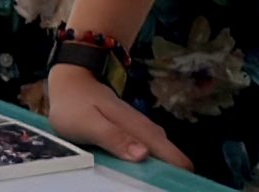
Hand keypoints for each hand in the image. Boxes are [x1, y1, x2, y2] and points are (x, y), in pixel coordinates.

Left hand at [46, 64, 188, 169]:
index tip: (188, 180)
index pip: (164, 150)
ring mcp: (136, 126)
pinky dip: (154, 159)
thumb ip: (114, 138)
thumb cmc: (75, 103)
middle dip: (174, 169)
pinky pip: (148, 147)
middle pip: (166, 151)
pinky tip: (151, 170)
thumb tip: (144, 154)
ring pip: (158, 149)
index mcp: (135, 126)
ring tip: (170, 180)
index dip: (178, 166)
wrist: (70, 78)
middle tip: (180, 184)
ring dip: (165, 165)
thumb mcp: (89, 123)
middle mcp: (141, 126)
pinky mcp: (130, 129)